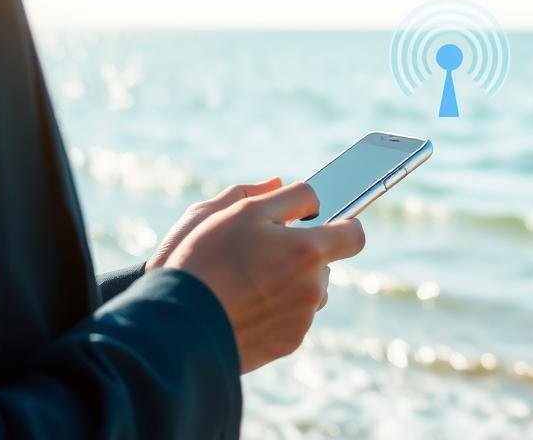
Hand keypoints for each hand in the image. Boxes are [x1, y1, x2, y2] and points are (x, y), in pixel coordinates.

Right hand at [162, 181, 365, 372]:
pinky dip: (276, 310)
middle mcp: (313, 287)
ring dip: (291, 284)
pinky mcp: (287, 343)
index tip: (326, 223)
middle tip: (263, 252)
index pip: (354, 234)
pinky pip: (294, 318)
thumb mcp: (238, 212)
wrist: (177, 324)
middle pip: (324, 263)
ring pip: (309, 292)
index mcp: (307, 250)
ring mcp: (302, 318)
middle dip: (302, 255)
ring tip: (248, 281)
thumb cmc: (205, 260)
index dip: (342, 225)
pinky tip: (245, 305)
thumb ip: (280, 196)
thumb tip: (299, 190)